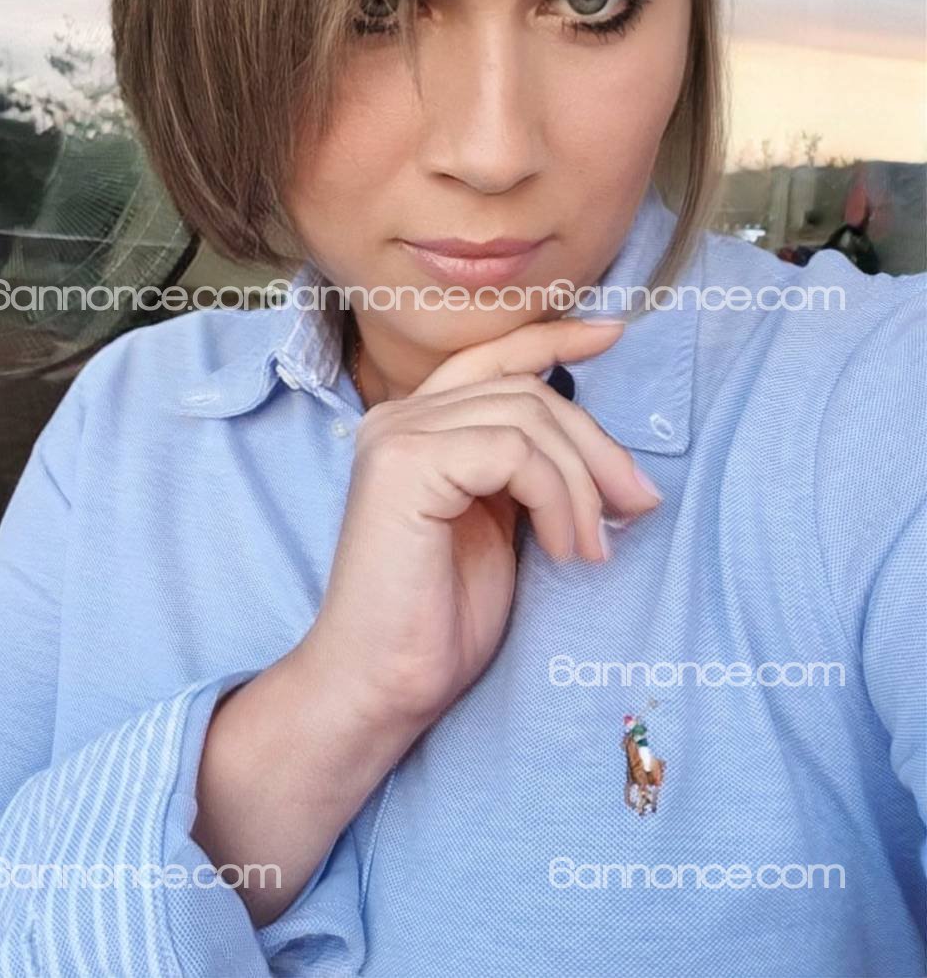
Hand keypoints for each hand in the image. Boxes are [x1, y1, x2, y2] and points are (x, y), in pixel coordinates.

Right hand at [301, 317, 661, 734]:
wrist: (382, 684)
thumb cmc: (439, 619)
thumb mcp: (500, 525)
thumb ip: (525, 471)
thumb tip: (608, 452)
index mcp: (417, 425)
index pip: (492, 357)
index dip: (554, 337)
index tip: (612, 334)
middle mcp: (397, 417)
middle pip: (528, 390)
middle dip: (597, 447)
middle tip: (637, 508)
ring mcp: (396, 435)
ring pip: (529, 416)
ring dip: (582, 485)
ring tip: (591, 549)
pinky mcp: (404, 464)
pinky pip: (515, 451)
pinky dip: (557, 498)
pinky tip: (564, 550)